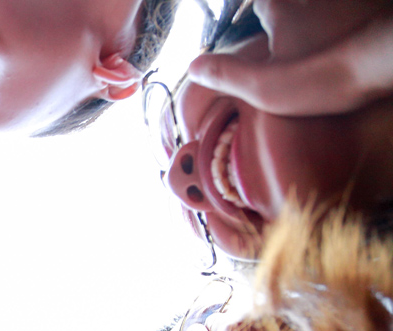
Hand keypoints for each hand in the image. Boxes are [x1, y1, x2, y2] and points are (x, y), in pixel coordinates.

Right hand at [188, 12, 392, 115]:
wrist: (382, 64)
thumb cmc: (322, 76)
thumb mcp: (262, 86)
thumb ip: (226, 75)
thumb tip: (193, 66)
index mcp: (283, 13)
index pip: (263, 3)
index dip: (258, 13)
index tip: (255, 24)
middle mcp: (314, 2)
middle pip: (294, 4)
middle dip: (290, 17)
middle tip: (286, 40)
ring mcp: (345, 6)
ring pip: (325, 10)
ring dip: (320, 22)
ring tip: (316, 47)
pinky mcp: (370, 17)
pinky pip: (354, 17)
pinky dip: (347, 27)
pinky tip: (345, 44)